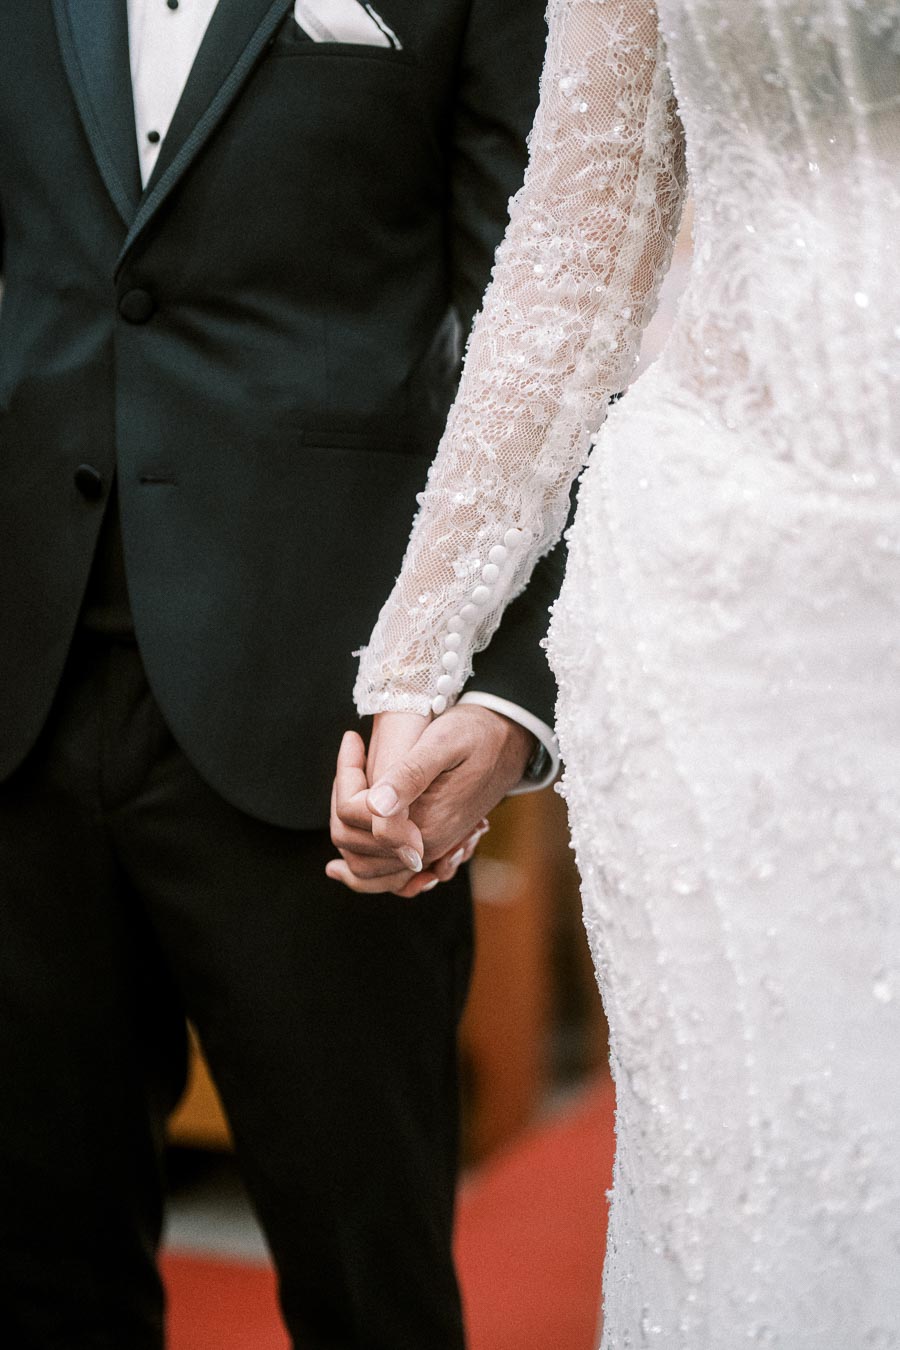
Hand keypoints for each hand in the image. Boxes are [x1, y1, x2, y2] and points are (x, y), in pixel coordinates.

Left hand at [327, 705, 534, 895]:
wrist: (509, 742)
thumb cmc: (476, 734)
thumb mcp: (444, 742)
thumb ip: (410, 774)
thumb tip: (375, 806)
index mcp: (424, 823)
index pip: (354, 813)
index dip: (345, 774)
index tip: (354, 738)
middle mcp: (425, 847)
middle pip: (351, 841)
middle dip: (341, 798)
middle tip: (352, 755)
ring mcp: (427, 851)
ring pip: (363, 865)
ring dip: (346, 830)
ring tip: (347, 784)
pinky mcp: (429, 847)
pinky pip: (386, 875)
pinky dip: (362, 867)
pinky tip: (343, 864)